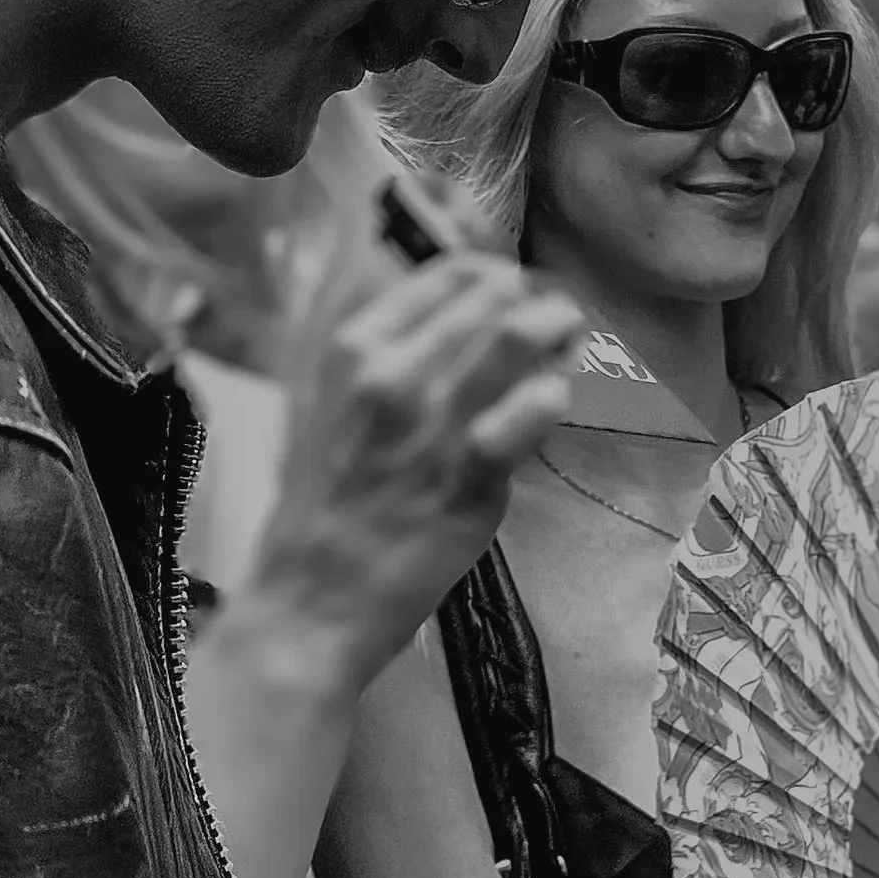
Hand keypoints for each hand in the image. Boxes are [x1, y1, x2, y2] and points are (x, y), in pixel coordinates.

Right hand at [240, 252, 582, 694]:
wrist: (309, 603)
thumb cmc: (320, 511)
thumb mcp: (327, 409)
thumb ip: (384, 365)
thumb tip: (455, 329)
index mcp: (350, 348)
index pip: (445, 274)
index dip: (495, 277)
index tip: (514, 294)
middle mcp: (389, 371)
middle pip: (491, 296)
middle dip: (535, 302)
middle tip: (556, 321)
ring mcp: (430, 420)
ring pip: (517, 338)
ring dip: (555, 331)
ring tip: (568, 343)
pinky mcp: (469, 472)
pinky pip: (532, 409)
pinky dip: (551, 395)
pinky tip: (553, 401)